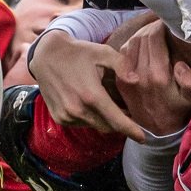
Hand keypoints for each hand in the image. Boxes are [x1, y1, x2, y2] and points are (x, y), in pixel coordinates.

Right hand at [28, 32, 148, 141]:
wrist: (47, 55)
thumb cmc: (79, 53)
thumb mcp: (103, 52)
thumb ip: (122, 66)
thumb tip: (136, 81)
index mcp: (92, 95)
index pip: (116, 120)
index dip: (131, 130)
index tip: (144, 138)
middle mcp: (78, 110)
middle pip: (107, 126)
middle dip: (120, 124)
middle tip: (129, 113)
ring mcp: (66, 116)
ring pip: (95, 126)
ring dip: (105, 120)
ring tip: (110, 106)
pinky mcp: (59, 118)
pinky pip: (81, 124)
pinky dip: (90, 118)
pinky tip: (92, 104)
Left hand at [113, 20, 190, 136]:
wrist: (159, 132)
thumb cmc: (180, 111)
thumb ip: (190, 81)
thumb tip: (179, 64)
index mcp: (158, 75)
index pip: (154, 37)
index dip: (161, 25)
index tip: (170, 22)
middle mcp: (140, 74)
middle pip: (141, 37)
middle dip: (152, 27)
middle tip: (162, 25)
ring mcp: (127, 77)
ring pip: (130, 43)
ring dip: (141, 34)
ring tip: (153, 33)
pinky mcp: (121, 81)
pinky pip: (123, 55)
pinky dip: (132, 45)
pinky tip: (142, 45)